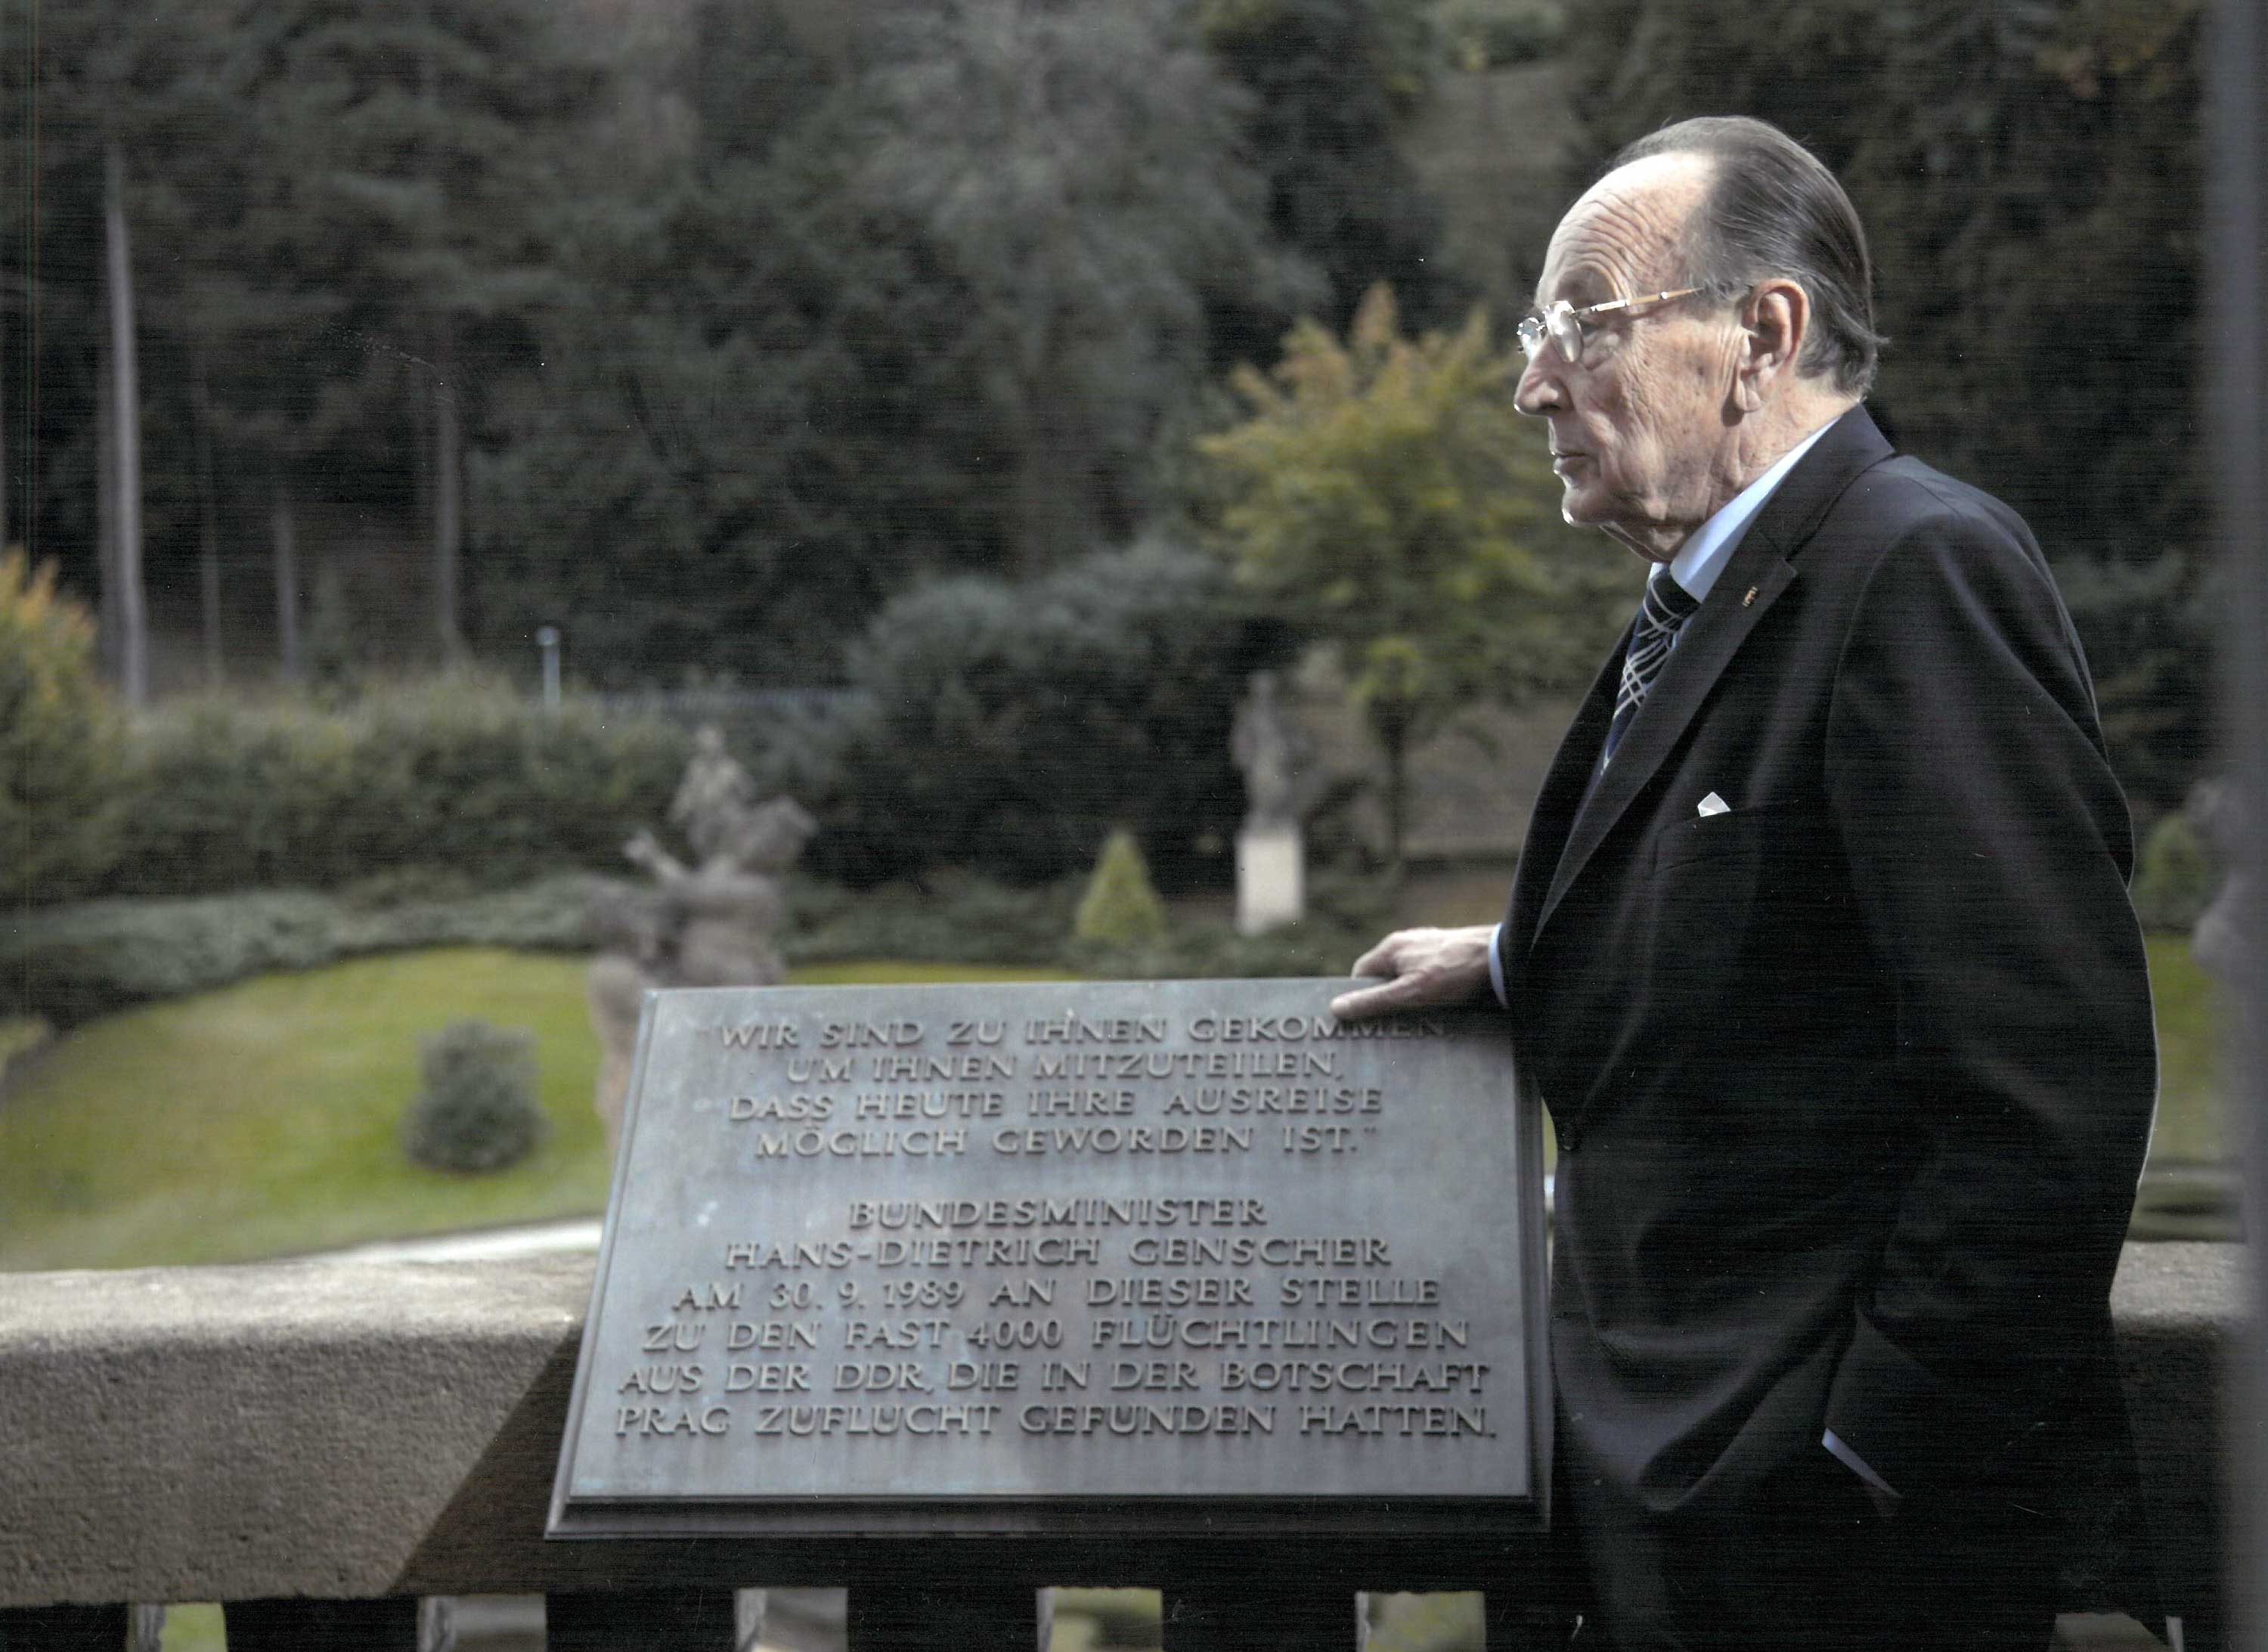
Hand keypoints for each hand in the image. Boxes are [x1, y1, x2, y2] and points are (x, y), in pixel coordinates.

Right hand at [1330, 926, 1496, 1020]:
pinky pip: (1427, 974)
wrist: (1499, 956)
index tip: (1368, 1017)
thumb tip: (1337, 1008)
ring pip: (1407, 975)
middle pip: (1384, 975)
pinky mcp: (1447, 953)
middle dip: (1387, 998)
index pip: (1361, 973)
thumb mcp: (1410, 993)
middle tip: (1395, 1021)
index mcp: (1391, 948)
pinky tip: (1442, 1004)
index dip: (1361, 996)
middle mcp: (1407, 943)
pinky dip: (1429, 990)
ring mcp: (1428, 946)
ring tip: (1421, 1016)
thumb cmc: (1454, 972)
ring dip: (1410, 995)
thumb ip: (1374, 1001)